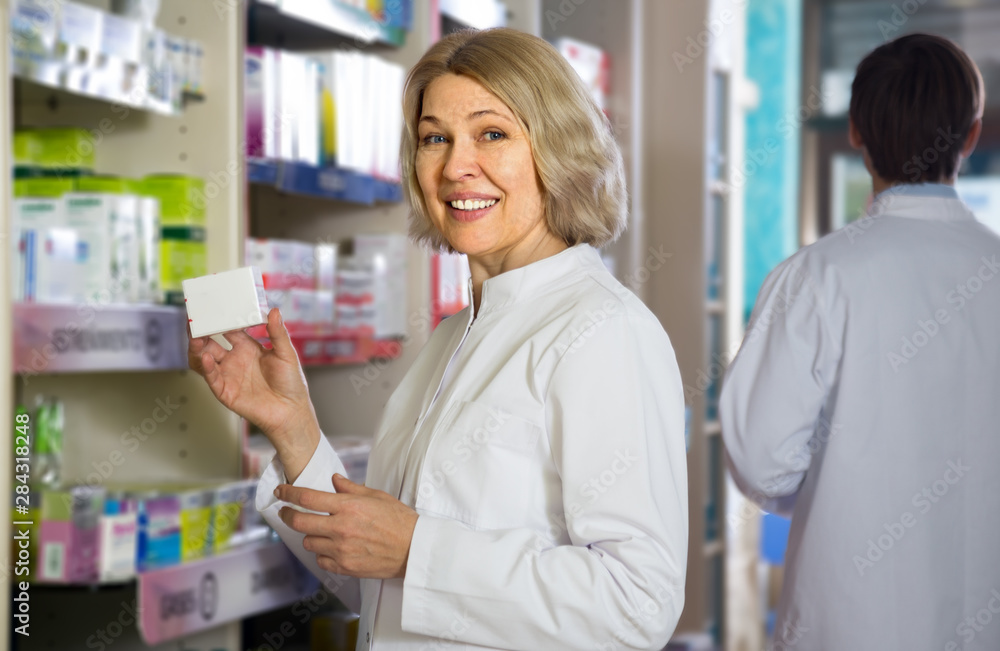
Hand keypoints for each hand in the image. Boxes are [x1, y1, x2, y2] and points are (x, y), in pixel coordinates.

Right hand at [188, 308, 319, 476]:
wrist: (291, 411)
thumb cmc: (291, 384)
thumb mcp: (287, 354)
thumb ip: (278, 333)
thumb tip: (274, 311)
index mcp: (248, 348)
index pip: (227, 329)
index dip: (219, 318)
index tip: (212, 306)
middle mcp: (234, 360)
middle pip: (210, 342)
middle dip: (201, 331)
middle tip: (196, 320)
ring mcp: (228, 375)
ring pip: (203, 359)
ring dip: (197, 348)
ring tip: (196, 337)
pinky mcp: (225, 391)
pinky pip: (211, 378)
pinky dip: (206, 367)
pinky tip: (206, 357)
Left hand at [276, 474, 418, 579]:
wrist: (413, 549)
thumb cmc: (399, 521)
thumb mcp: (377, 496)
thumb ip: (351, 489)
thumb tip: (334, 481)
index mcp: (349, 507)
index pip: (308, 498)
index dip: (289, 494)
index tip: (280, 492)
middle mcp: (341, 528)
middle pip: (300, 522)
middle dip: (288, 515)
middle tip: (286, 512)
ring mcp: (341, 550)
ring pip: (308, 542)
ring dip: (310, 535)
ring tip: (321, 531)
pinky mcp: (345, 567)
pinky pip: (321, 560)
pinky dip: (323, 553)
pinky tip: (332, 548)